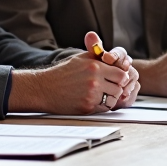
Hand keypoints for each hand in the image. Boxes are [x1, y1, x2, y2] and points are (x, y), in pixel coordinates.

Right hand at [10, 37, 138, 113]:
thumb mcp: (81, 58)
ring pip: (113, 100)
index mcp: (95, 67)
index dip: (120, 77)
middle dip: (116, 88)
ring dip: (110, 98)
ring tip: (101, 94)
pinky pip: (103, 109)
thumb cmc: (63, 72)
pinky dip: (102, 106)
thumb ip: (98, 56)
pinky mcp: (86, 107)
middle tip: (109, 88)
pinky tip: (94, 100)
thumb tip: (113, 56)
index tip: (116, 79)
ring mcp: (91, 96)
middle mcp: (94, 81)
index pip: (121, 74)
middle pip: (119, 88)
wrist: (45, 88)